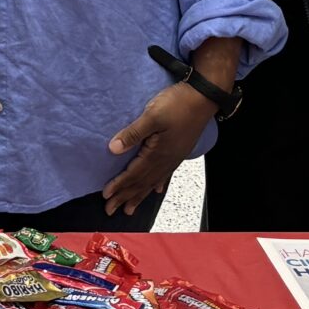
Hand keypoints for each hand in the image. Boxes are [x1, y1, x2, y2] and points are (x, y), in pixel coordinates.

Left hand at [100, 83, 216, 215]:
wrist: (203, 98)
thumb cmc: (177, 104)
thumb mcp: (152, 116)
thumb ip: (132, 133)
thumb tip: (113, 149)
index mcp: (157, 153)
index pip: (133, 174)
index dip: (119, 186)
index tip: (105, 196)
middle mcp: (165, 160)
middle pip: (141, 183)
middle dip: (125, 197)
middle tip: (110, 210)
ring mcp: (173, 157)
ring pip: (153, 182)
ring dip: (139, 195)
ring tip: (130, 209)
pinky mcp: (178, 151)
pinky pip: (165, 174)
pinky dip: (158, 184)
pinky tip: (156, 190)